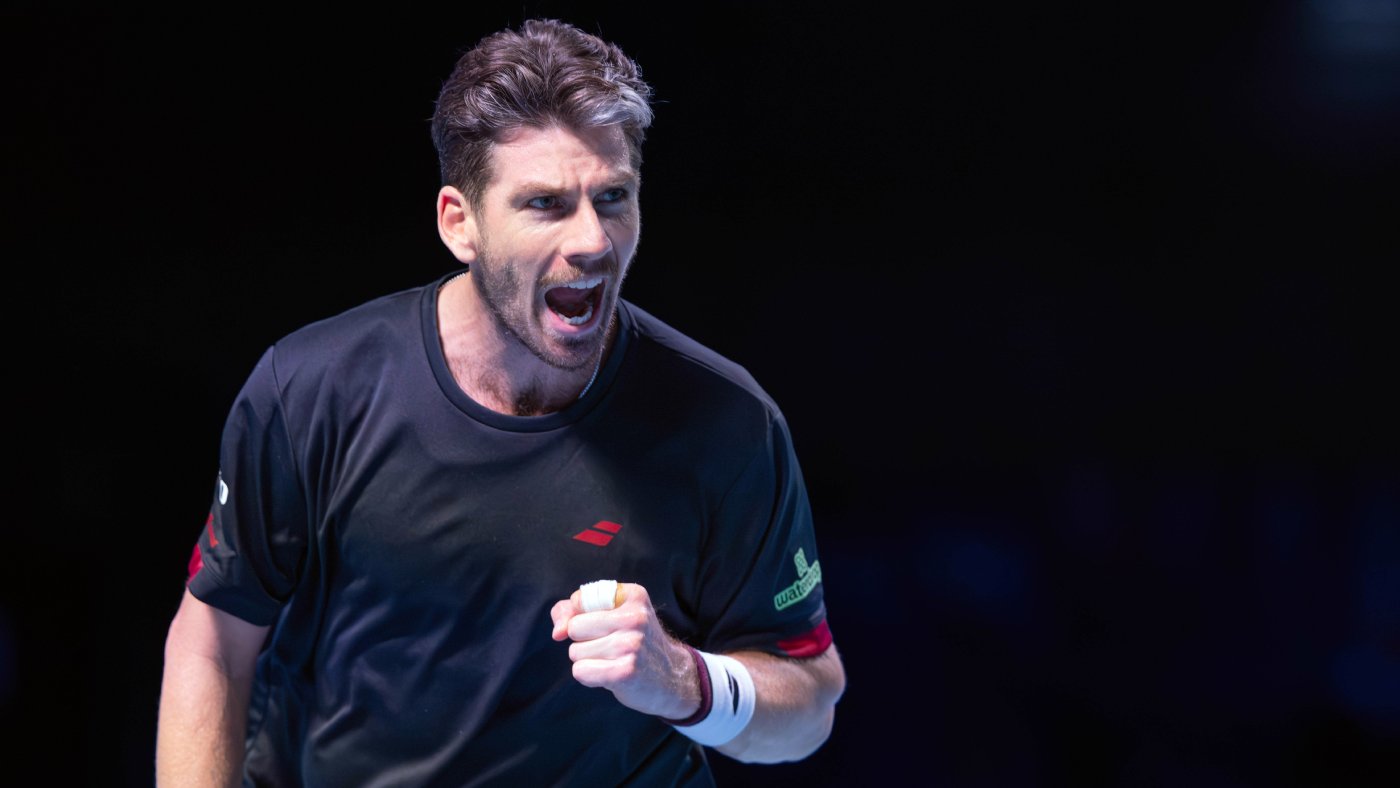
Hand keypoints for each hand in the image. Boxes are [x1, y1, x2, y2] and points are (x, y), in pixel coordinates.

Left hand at [549, 582, 700, 719]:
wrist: (670, 678)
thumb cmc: (632, 642)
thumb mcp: (610, 615)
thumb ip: (571, 611)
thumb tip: (557, 632)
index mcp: (632, 595)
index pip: (579, 600)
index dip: (581, 617)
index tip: (602, 626)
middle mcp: (635, 617)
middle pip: (575, 627)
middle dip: (583, 641)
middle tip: (609, 646)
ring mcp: (631, 645)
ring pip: (575, 652)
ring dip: (588, 660)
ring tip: (613, 660)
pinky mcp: (625, 672)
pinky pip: (580, 671)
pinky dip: (588, 676)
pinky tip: (609, 675)